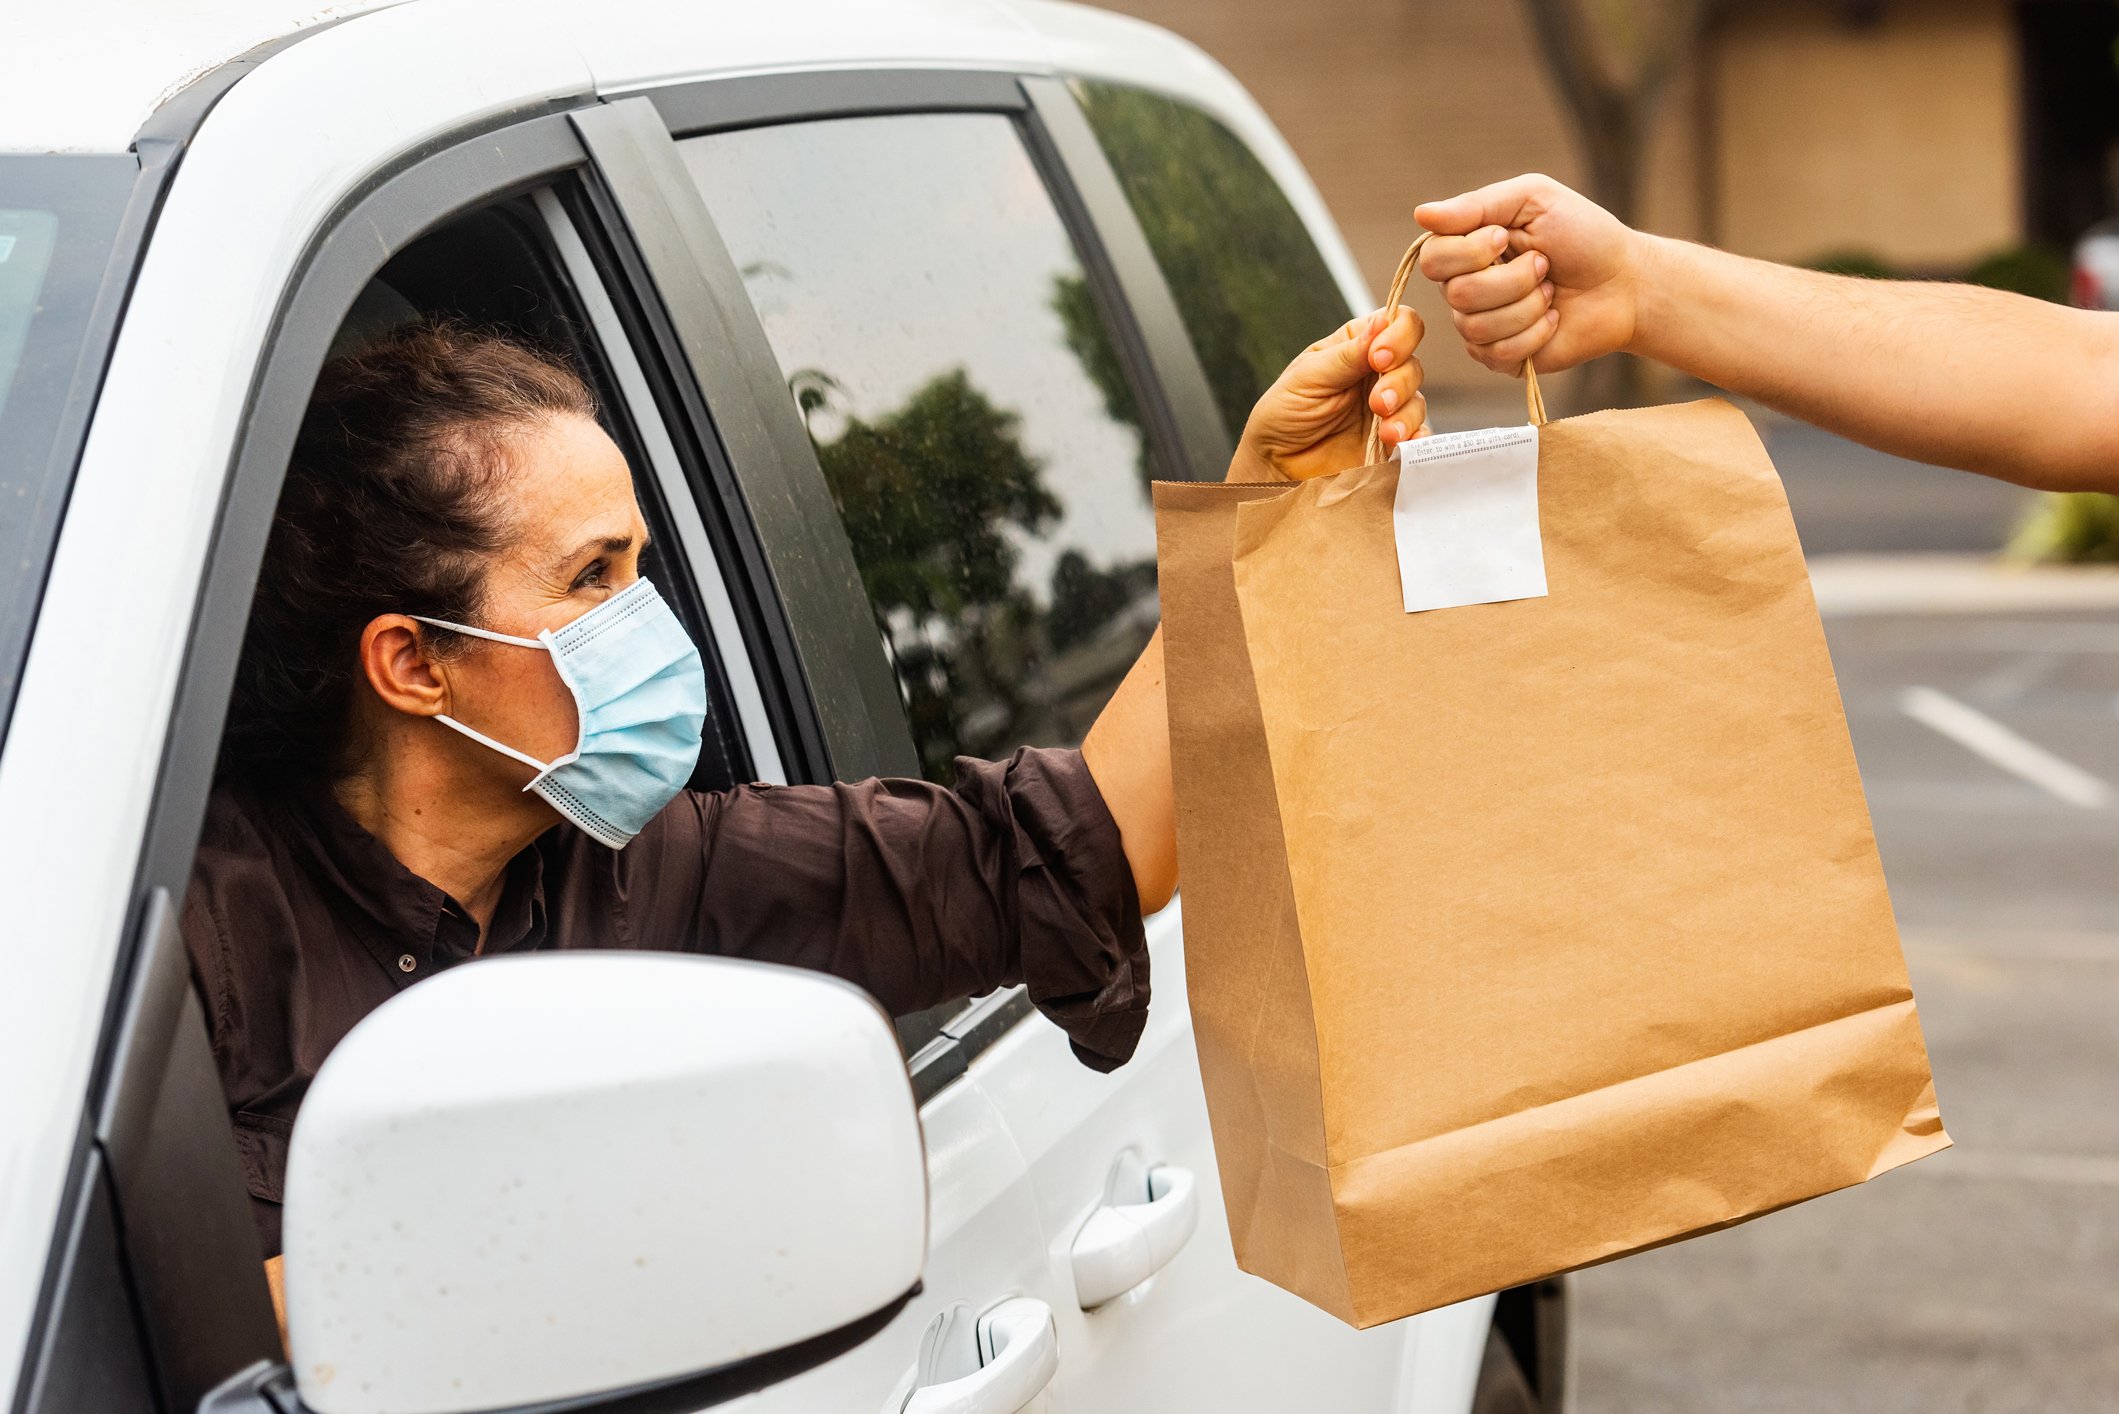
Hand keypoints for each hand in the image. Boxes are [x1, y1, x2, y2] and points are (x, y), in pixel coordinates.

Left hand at [1230, 305, 1423, 481]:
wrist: (1276, 466)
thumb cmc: (1283, 414)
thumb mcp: (1307, 377)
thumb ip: (1347, 354)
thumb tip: (1382, 322)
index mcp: (1356, 346)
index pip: (1398, 323)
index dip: (1399, 335)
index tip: (1379, 357)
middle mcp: (1376, 374)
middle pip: (1413, 363)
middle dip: (1399, 381)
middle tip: (1377, 403)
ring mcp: (1387, 408)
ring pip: (1417, 400)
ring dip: (1406, 413)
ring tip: (1385, 433)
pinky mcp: (1391, 441)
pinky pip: (1418, 436)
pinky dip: (1418, 439)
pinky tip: (1406, 444)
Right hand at [1413, 174, 1644, 374]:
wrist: (1626, 283)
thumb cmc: (1584, 235)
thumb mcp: (1533, 200)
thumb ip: (1477, 205)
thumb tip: (1421, 214)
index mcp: (1467, 249)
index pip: (1432, 259)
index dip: (1468, 253)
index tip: (1506, 238)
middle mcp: (1465, 289)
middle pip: (1457, 295)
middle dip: (1513, 279)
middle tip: (1544, 265)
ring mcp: (1481, 327)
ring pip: (1478, 327)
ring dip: (1528, 305)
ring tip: (1551, 291)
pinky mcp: (1502, 358)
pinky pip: (1499, 353)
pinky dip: (1536, 333)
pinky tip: (1554, 320)